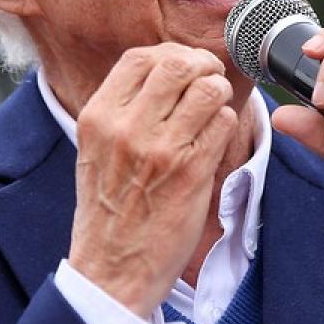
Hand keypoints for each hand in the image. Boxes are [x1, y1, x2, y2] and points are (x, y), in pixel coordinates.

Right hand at [69, 44, 237, 317]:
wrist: (111, 269)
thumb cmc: (109, 210)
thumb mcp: (96, 150)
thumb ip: (123, 110)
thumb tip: (163, 71)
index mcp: (98, 117)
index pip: (141, 57)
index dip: (171, 55)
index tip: (185, 68)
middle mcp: (126, 127)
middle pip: (178, 64)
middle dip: (202, 67)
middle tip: (209, 83)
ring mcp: (160, 149)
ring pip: (208, 89)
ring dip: (219, 96)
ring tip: (214, 114)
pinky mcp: (191, 173)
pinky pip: (224, 123)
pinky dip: (227, 125)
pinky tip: (215, 143)